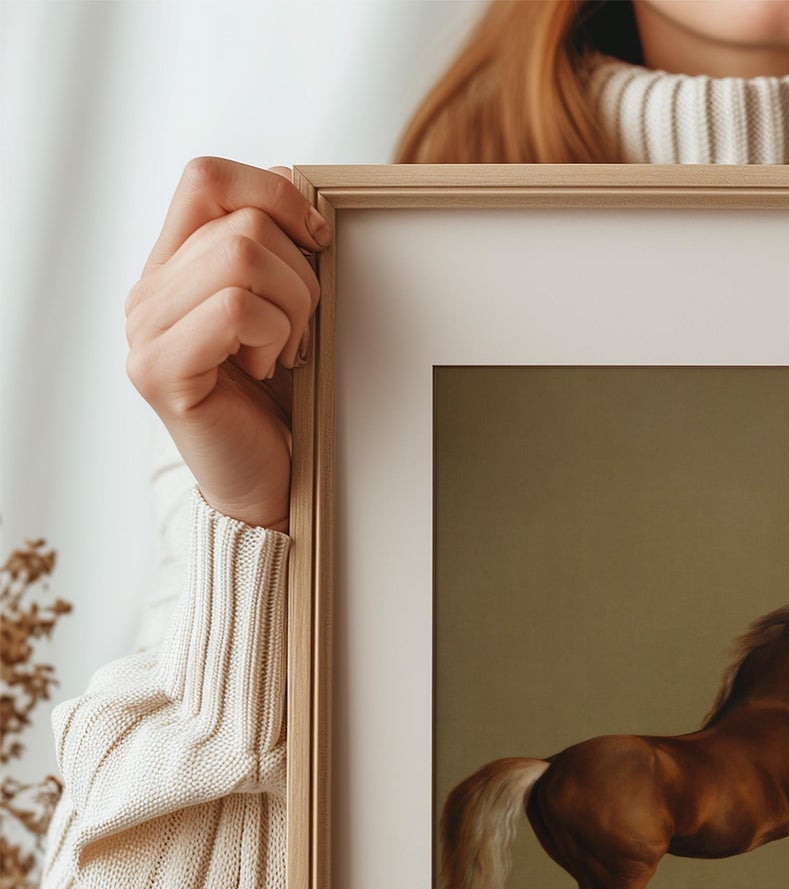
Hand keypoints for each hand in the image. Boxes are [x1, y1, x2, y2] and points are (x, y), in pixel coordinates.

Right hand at [124, 158, 330, 532]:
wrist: (271, 487)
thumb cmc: (284, 403)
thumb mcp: (288, 311)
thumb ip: (277, 248)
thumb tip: (290, 177)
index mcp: (174, 267)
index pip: (207, 178)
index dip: (273, 195)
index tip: (318, 241)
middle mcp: (149, 293)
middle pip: (241, 221)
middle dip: (300, 274)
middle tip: (301, 331)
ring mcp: (146, 331)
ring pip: (243, 258)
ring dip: (293, 309)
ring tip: (284, 354)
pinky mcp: (161, 370)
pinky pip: (237, 310)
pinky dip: (275, 337)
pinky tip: (268, 371)